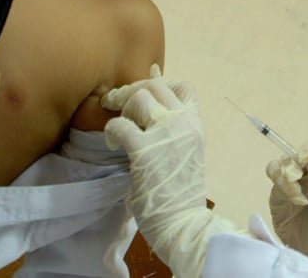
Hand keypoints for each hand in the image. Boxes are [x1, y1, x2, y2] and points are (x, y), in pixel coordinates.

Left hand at [103, 76, 244, 277]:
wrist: (184, 223)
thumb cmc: (182, 195)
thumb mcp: (187, 154)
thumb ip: (174, 133)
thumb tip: (151, 115)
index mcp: (196, 126)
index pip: (184, 87)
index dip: (160, 84)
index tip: (145, 95)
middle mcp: (184, 124)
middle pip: (155, 86)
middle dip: (133, 91)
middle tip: (118, 103)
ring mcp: (166, 135)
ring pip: (139, 98)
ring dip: (122, 107)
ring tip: (117, 126)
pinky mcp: (145, 151)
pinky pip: (120, 125)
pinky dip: (112, 130)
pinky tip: (112, 143)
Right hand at [267, 145, 307, 277]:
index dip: (307, 150)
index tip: (306, 159)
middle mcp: (304, 176)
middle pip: (290, 157)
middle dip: (292, 165)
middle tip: (297, 178)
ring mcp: (289, 189)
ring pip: (277, 169)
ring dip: (284, 178)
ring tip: (297, 195)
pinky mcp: (278, 204)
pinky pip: (274, 189)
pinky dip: (282, 191)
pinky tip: (296, 202)